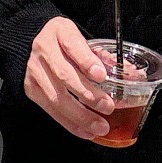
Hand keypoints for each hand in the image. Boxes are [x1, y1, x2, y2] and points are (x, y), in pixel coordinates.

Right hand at [23, 16, 114, 140]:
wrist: (30, 42)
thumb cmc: (63, 41)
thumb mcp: (81, 38)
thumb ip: (102, 56)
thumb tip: (131, 73)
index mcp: (60, 31)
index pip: (73, 45)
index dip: (87, 62)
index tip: (102, 75)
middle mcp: (44, 50)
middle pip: (65, 75)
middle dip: (88, 94)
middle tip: (108, 106)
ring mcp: (35, 71)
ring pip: (57, 97)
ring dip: (81, 115)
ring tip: (100, 126)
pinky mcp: (31, 89)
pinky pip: (51, 110)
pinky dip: (70, 123)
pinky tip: (85, 131)